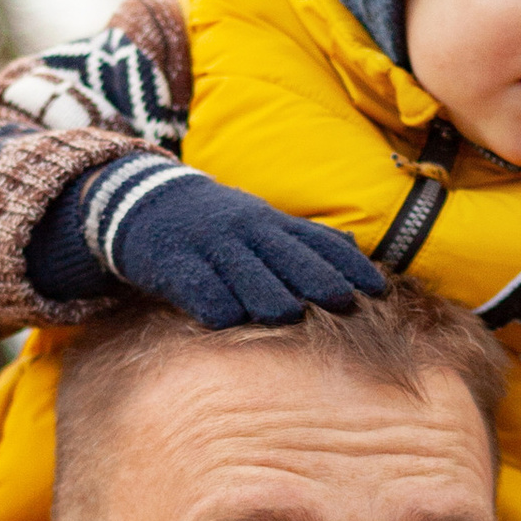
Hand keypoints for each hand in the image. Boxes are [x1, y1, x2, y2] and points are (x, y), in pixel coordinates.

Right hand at [98, 161, 388, 328]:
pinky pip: (194, 284)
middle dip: (314, 277)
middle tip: (342, 300)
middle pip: (285, 255)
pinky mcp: (173, 264)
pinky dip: (209, 301)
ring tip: (287, 315)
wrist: (144, 202)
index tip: (376, 289)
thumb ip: (305, 237)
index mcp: (271, 224)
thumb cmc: (217, 226)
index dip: (348, 265)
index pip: (318, 242)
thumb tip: (355, 245)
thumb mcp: (262, 223)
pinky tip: (224, 319)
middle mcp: (245, 232)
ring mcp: (209, 246)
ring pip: (242, 271)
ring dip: (264, 292)